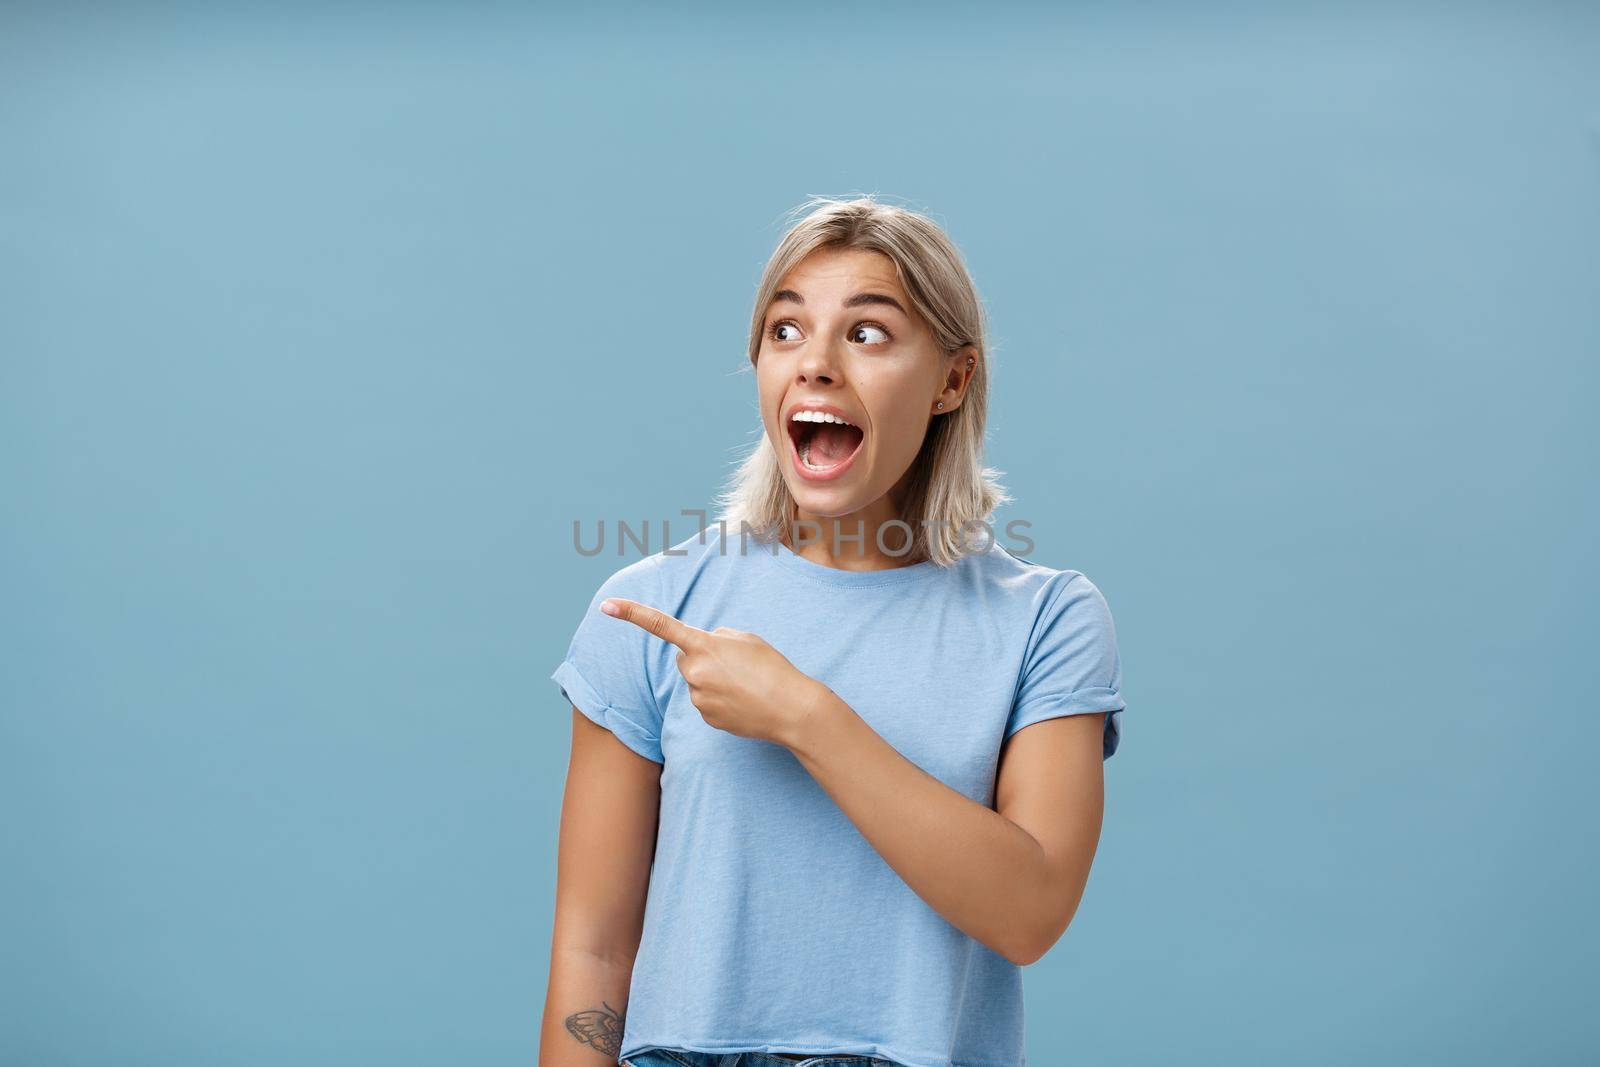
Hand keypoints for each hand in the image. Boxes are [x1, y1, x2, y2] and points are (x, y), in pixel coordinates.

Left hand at [600, 597, 829, 748]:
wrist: (791, 709)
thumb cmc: (773, 668)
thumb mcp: (747, 638)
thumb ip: (718, 637)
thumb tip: (704, 649)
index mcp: (703, 645)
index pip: (660, 625)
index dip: (632, 613)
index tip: (607, 605)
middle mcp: (694, 671)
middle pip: (685, 659)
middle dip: (702, 658)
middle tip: (735, 666)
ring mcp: (698, 697)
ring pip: (697, 682)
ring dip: (713, 681)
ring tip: (744, 685)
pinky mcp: (706, 718)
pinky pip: (705, 702)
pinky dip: (720, 700)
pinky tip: (743, 702)